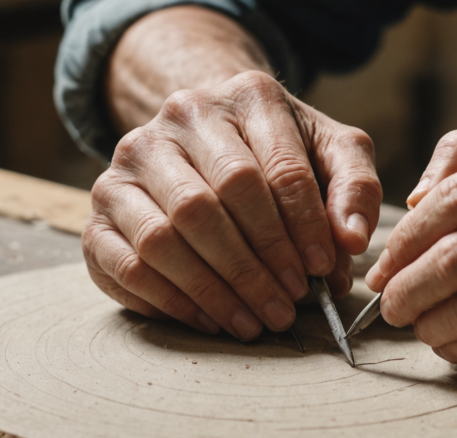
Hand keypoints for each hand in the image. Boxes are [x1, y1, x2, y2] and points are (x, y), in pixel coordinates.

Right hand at [82, 71, 380, 339]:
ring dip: (215, 290)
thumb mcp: (331, 154)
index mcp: (246, 97)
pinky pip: (128, 263)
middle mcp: (179, 118)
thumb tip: (353, 240)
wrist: (208, 137)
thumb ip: (355, 188)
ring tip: (256, 321)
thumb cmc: (280, 154)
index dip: (302, 228)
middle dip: (257, 266)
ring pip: (166, 236)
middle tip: (289, 307)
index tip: (321, 271)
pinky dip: (172, 300)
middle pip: (214, 203)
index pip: (276, 169)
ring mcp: (131, 160)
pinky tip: (212, 320)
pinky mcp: (101, 206)